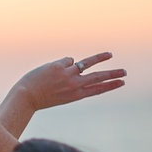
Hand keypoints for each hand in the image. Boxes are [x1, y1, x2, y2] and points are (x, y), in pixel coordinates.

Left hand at [11, 52, 125, 113]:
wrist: (26, 96)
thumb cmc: (41, 97)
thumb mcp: (59, 93)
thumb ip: (69, 79)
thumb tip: (74, 61)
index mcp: (76, 95)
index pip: (97, 89)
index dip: (110, 85)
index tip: (122, 82)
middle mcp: (74, 85)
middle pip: (98, 78)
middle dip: (113, 74)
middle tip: (125, 72)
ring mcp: (67, 75)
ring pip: (88, 63)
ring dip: (100, 58)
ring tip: (110, 54)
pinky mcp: (59, 66)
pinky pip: (67, 61)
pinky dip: (62, 64)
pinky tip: (53, 71)